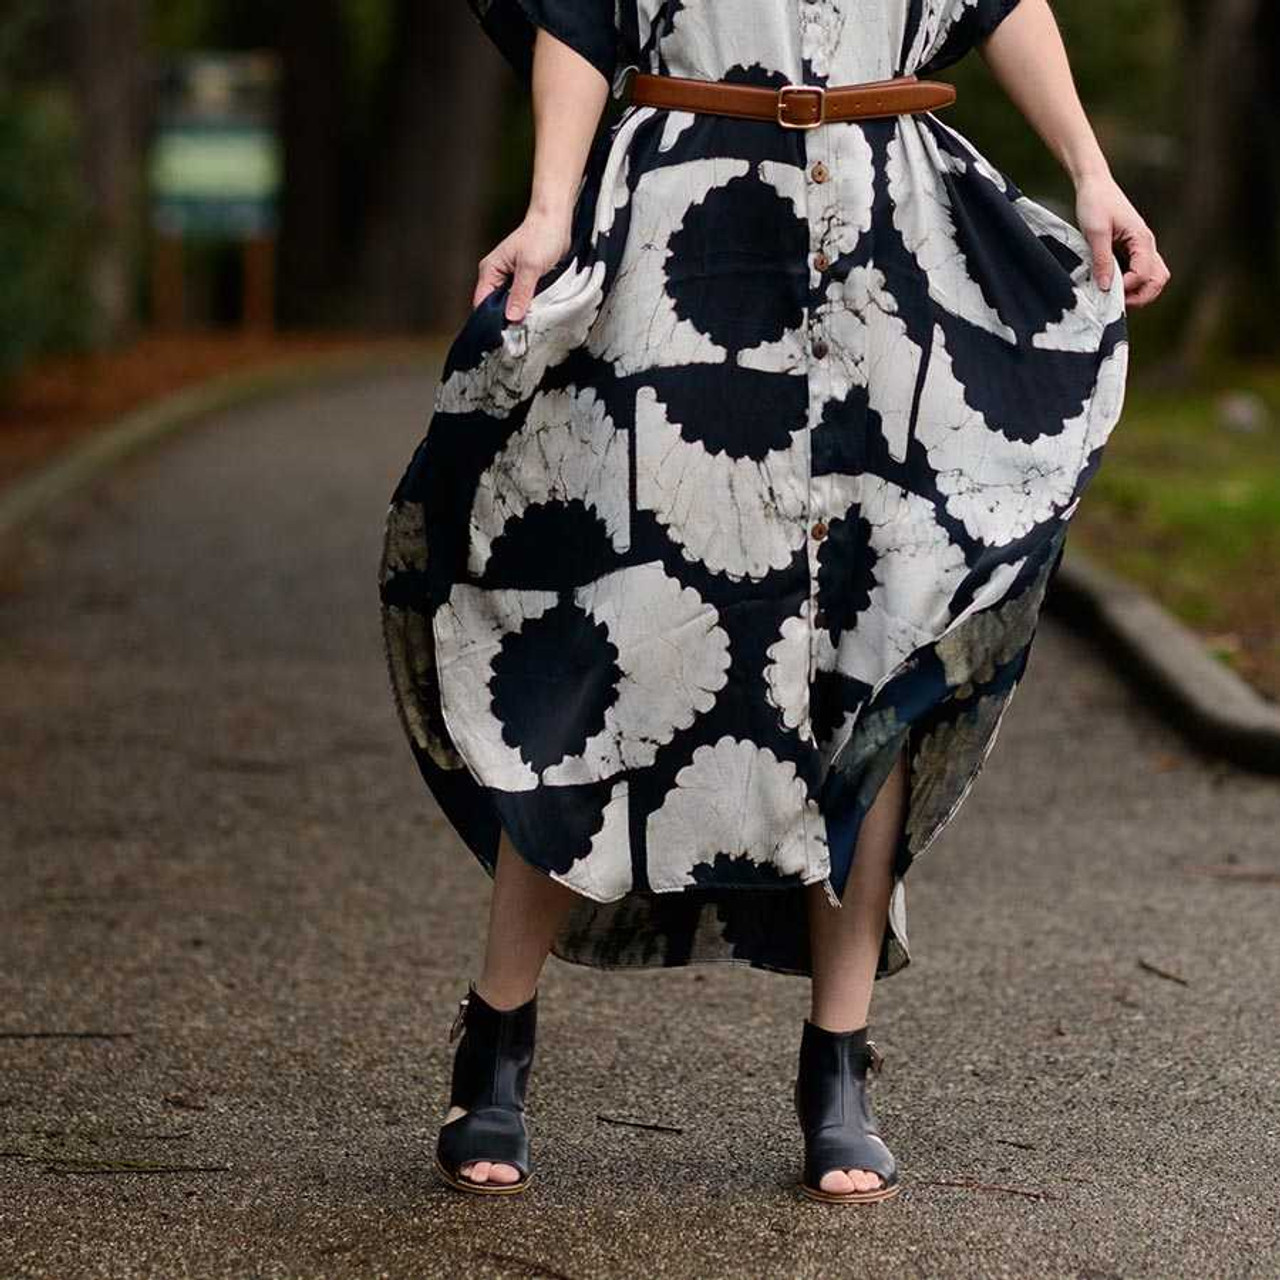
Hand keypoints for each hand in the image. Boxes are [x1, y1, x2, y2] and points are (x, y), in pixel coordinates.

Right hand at [474, 209, 572, 321]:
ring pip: (509, 305)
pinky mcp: (523, 281)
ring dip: (519, 314)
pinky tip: (535, 312)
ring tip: (529, 323)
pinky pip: (521, 300)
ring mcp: (510, 279)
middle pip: (495, 307)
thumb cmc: (540, 235)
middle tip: (520, 332)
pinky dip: (527, 307)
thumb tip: (511, 317)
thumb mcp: (530, 267)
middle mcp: (497, 276)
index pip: (482, 303)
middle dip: (507, 319)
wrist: (556, 221)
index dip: (491, 319)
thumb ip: (521, 293)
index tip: (504, 333)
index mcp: (490, 270)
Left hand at [1074, 171, 1169, 309]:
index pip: (1145, 273)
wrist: (1094, 185)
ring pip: (1153, 278)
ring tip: (1115, 299)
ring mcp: (1141, 248)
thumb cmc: (1095, 203)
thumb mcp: (1095, 232)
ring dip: (1139, 292)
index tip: (1107, 292)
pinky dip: (1132, 284)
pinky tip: (1113, 287)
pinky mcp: (1132, 250)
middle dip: (1141, 296)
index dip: (1128, 287)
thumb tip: (1107, 288)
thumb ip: (1102, 260)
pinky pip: (1141, 272)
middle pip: (1158, 279)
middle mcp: (1147, 245)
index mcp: (1142, 239)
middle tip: (1116, 304)